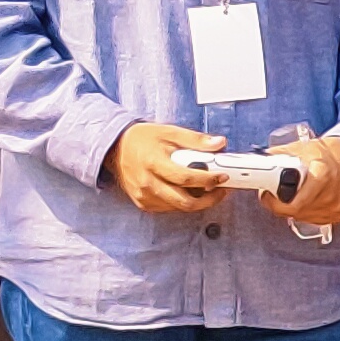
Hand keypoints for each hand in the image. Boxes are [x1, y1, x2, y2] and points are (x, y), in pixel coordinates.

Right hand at [110, 124, 231, 213]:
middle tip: (222, 190)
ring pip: (178, 207)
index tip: (223, 176)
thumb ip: (195, 139)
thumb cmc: (142, 139)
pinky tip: (190, 192)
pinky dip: (182, 202)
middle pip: (184, 201)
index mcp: (154, 163)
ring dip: (198, 201)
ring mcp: (144, 196)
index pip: (186, 178)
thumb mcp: (169, 132)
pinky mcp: (143, 203)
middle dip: (209, 199)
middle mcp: (148, 183)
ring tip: (210, 190)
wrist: (116, 148)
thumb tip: (219, 143)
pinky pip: (169, 208)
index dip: (208, 179)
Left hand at [267, 133, 339, 227]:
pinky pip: (314, 220)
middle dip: (280, 203)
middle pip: (293, 210)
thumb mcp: (304, 148)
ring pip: (301, 217)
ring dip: (292, 208)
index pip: (290, 201)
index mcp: (321, 175)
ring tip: (295, 193)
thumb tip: (259, 159)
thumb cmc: (332, 153)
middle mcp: (329, 194)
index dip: (273, 199)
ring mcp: (335, 207)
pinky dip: (306, 212)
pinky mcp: (339, 215)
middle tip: (276, 194)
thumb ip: (280, 154)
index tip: (266, 193)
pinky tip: (308, 200)